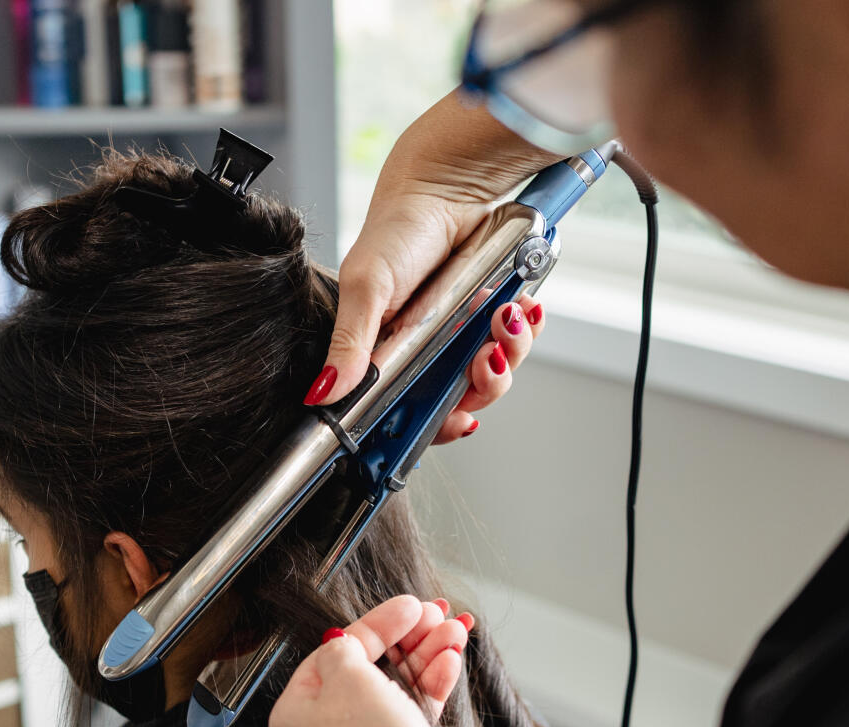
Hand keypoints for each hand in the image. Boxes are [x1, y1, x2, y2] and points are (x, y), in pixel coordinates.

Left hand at [268, 595, 476, 726]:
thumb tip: (346, 642)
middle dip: (408, 639)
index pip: (334, 651)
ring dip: (426, 658)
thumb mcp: (349, 678)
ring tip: (455, 633)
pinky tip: (450, 664)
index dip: (377, 623)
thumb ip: (345, 649)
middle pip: (367, 669)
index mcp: (295, 714)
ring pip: (393, 692)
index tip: (408, 606)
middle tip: (437, 615)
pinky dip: (429, 690)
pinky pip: (408, 719)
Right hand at [311, 93, 553, 442]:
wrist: (449, 181)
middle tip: (484, 360)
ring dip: (509, 352)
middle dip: (481, 385)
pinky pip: (518, 338)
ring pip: (496, 371)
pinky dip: (524, 328)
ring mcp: (462, 330)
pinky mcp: (494, 311)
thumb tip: (324, 394)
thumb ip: (348, 345)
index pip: (409, 408)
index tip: (455, 420)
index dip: (435, 423)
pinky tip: (520, 307)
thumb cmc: (397, 228)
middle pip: (461, 397)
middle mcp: (424, 348)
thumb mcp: (366, 287)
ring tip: (505, 320)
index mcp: (385, 352)